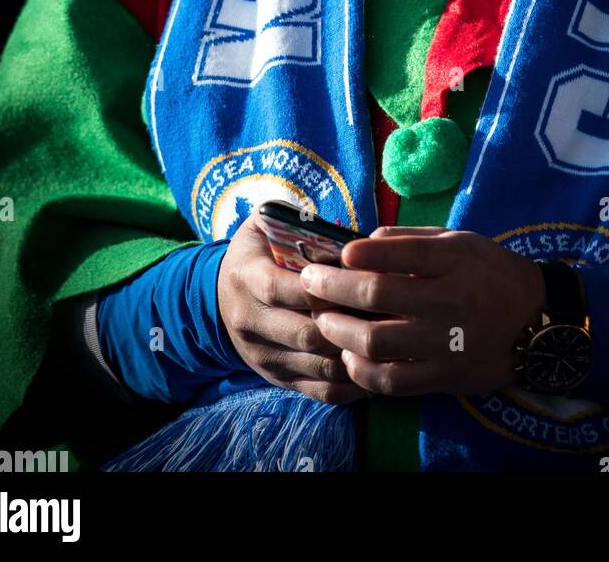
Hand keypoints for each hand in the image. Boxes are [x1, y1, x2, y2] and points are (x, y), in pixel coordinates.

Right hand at [216, 213, 370, 403]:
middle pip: (305, 333)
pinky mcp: (278, 379)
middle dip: (348, 325)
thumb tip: (335, 226)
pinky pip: (320, 391)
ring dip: (356, 355)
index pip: (283, 289)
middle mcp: (251, 322)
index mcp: (247, 279)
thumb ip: (291, 217)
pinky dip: (352, 384)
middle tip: (388, 312)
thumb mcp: (262, 225)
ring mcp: (264, 356)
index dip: (322, 289)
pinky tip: (376, 365)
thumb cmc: (256, 253)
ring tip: (389, 339)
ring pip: (318, 366)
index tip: (357, 278)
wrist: (219, 299)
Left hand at [300, 226, 546, 397]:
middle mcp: (447, 299)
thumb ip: (414, 239)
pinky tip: (349, 357)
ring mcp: (444, 342)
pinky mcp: (443, 376)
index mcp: (453, 260)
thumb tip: (367, 241)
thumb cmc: (492, 273)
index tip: (337, 253)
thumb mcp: (462, 241)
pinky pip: (392, 380)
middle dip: (332, 287)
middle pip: (376, 294)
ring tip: (321, 320)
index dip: (362, 253)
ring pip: (375, 340)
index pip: (401, 251)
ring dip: (338, 329)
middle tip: (308, 283)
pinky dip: (362, 371)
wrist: (537, 322)